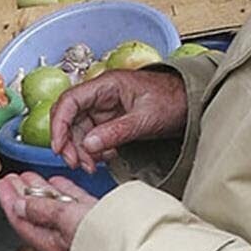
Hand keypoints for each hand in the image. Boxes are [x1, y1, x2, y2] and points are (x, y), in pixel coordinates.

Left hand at [0, 172, 97, 250]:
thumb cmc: (104, 236)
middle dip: (22, 194)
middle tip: (12, 179)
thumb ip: (42, 211)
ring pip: (53, 205)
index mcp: (52, 243)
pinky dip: (63, 190)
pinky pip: (73, 201)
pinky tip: (58, 184)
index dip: (9, 201)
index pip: (22, 220)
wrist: (139, 237)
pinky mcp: (96, 216)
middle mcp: (64, 237)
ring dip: (40, 190)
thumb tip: (20, 205)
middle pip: (35, 213)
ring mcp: (79, 225)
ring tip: (29, 178)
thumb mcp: (65, 219)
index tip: (2, 185)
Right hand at [50, 69, 186, 173]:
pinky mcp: (112, 120)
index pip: (70, 101)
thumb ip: (115, 132)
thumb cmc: (172, 99)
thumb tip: (88, 145)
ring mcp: (106, 108)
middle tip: (76, 163)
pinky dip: (94, 150)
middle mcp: (101, 95)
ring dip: (82, 150)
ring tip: (91, 165)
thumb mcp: (144, 119)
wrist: (192, 101)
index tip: (59, 146)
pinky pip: (94, 136)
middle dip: (69, 142)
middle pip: (70, 117)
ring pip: (80, 129)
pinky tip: (104, 158)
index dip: (59, 124)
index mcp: (106, 85)